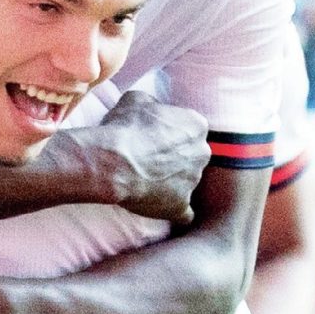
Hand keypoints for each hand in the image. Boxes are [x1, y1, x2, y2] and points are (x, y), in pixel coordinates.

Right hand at [70, 91, 207, 224]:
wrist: (112, 162)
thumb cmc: (123, 129)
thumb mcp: (135, 100)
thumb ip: (152, 103)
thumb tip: (151, 106)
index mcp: (196, 125)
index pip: (190, 130)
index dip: (171, 135)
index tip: (154, 139)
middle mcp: (202, 153)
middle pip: (194, 156)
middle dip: (176, 159)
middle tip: (150, 161)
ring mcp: (193, 181)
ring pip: (188, 182)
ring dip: (172, 183)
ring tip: (145, 182)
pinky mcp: (180, 206)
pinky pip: (184, 213)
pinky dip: (174, 210)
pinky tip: (160, 207)